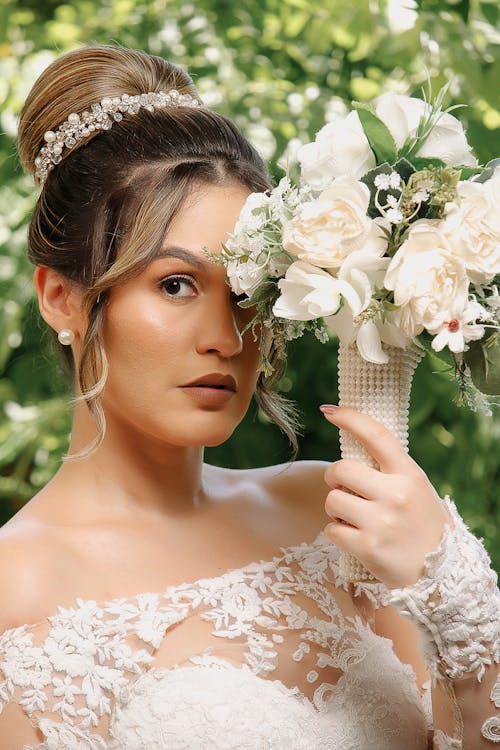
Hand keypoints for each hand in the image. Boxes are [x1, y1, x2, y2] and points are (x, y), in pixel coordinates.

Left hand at [320, 405, 449, 588]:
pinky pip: (331, 529)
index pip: (376, 435)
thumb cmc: (422, 525)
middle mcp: (395, 495)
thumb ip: (390, 470)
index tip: (330, 411)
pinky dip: (337, 532)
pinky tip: (354, 536)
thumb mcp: (416, 489)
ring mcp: (380, 522)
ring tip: (353, 517)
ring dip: (335, 508)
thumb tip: (353, 447)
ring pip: (332, 499)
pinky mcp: (367, 547)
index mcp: (409, 474)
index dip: (350, 418)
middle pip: (341, 469)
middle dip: (333, 477)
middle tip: (342, 487)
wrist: (440, 574)